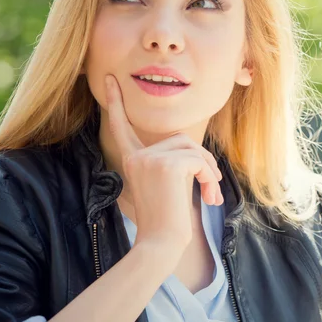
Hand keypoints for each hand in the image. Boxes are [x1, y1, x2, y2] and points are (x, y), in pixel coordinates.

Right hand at [105, 74, 222, 252]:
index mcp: (132, 159)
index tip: (109, 79)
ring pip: (192, 149)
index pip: (123, 127)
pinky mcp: (166, 164)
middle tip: (212, 184)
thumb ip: (171, 162)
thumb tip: (197, 155)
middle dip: (202, 160)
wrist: (161, 242)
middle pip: (181, 139)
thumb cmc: (166, 219)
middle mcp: (136, 155)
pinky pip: (198, 160)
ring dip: (209, 170)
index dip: (117, 103)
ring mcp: (149, 158)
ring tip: (212, 193)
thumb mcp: (164, 185)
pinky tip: (208, 195)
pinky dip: (209, 176)